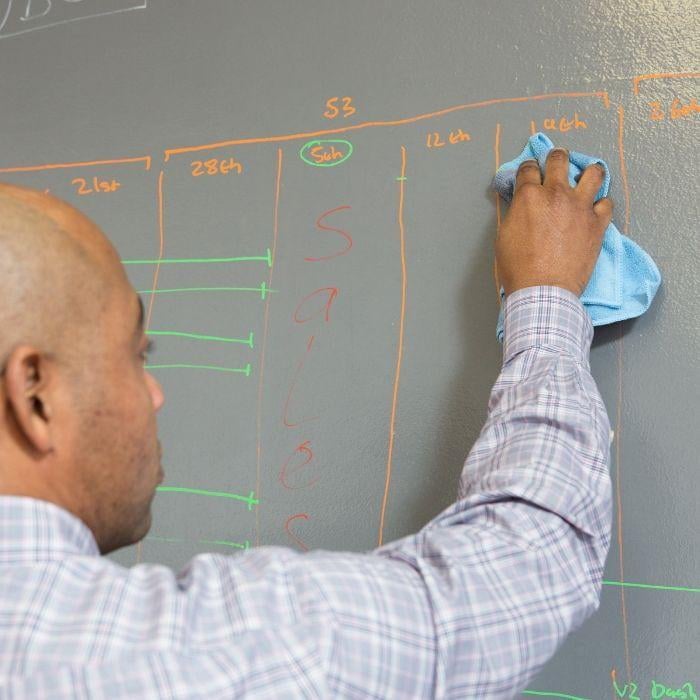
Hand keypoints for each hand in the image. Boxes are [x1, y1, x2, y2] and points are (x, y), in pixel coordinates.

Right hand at [495, 148, 612, 296]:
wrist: (543, 289)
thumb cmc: (519, 268)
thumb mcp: (504, 236)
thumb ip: (515, 213)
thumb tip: (521, 206)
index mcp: (529, 196)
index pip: (528, 168)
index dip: (528, 168)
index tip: (530, 171)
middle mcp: (556, 194)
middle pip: (559, 160)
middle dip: (556, 158)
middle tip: (557, 162)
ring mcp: (580, 207)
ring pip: (593, 173)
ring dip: (588, 172)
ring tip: (586, 177)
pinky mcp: (597, 223)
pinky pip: (607, 203)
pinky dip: (601, 205)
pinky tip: (596, 209)